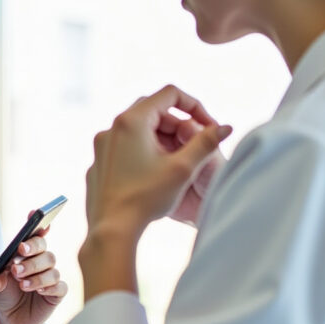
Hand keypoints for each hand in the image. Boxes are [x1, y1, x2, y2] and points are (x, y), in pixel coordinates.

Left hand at [0, 227, 66, 323]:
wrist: (12, 318)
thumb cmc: (6, 295)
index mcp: (26, 253)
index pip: (35, 234)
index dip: (37, 222)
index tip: (33, 214)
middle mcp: (40, 261)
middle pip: (44, 250)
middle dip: (31, 256)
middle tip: (15, 267)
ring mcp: (50, 276)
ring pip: (52, 268)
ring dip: (36, 275)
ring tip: (21, 284)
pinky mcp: (57, 293)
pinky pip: (60, 286)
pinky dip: (49, 287)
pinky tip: (39, 291)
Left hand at [86, 85, 230, 239]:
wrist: (112, 229)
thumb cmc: (146, 198)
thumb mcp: (183, 168)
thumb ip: (206, 143)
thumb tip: (225, 127)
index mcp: (132, 121)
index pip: (169, 94)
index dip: (194, 105)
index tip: (208, 126)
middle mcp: (112, 128)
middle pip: (153, 111)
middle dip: (179, 124)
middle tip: (195, 146)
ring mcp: (102, 146)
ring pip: (138, 130)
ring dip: (162, 139)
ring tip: (178, 163)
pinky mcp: (99, 163)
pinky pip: (125, 148)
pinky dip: (144, 152)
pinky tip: (155, 175)